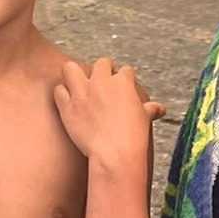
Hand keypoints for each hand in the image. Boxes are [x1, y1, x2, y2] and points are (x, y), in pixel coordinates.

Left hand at [54, 57, 164, 173]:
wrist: (115, 154)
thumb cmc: (133, 137)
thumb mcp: (144, 119)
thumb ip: (149, 109)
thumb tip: (159, 109)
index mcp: (122, 82)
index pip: (125, 71)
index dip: (124, 78)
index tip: (122, 87)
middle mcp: (101, 82)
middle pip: (100, 63)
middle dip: (102, 70)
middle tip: (102, 84)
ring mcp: (82, 93)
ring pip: (70, 69)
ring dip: (74, 74)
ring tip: (78, 85)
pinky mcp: (67, 107)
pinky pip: (58, 91)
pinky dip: (62, 95)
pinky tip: (68, 102)